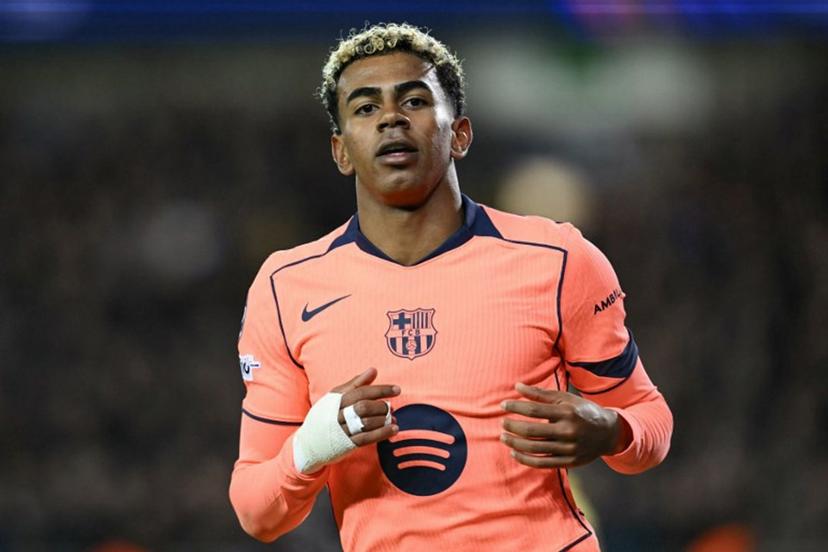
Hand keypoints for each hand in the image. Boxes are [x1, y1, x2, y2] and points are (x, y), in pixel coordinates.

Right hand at [332, 368, 399, 446]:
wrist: (309, 442)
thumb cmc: (325, 416)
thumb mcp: (335, 397)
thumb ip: (355, 383)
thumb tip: (373, 370)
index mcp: (335, 400)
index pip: (360, 392)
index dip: (380, 390)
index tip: (397, 389)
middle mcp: (337, 414)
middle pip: (363, 407)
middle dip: (381, 406)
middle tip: (391, 407)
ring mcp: (341, 430)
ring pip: (365, 423)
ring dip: (384, 420)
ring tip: (393, 418)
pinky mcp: (346, 444)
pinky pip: (366, 438)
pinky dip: (382, 433)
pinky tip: (394, 429)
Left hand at [500, 382, 630, 468]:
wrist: (608, 432)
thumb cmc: (582, 411)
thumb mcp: (565, 399)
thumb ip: (541, 394)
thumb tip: (517, 386)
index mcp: (567, 412)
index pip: (534, 410)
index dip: (516, 407)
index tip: (503, 405)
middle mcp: (568, 431)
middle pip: (532, 431)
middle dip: (512, 426)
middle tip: (502, 423)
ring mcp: (569, 449)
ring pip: (535, 448)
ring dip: (515, 443)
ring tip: (503, 437)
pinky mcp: (569, 462)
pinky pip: (542, 463)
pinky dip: (525, 459)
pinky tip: (514, 452)